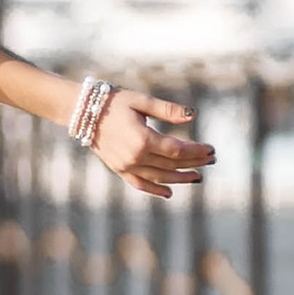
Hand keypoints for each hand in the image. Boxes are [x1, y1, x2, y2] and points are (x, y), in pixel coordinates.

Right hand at [92, 92, 212, 201]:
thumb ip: (168, 110)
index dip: (197, 151)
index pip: (178, 151)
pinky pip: (140, 184)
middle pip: (172, 165)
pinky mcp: (119, 169)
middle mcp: (135, 156)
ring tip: (196, 177)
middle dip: (194, 163)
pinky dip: (155, 190)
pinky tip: (169, 193)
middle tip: (210, 160)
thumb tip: (192, 115)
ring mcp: (126, 166)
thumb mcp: (141, 101)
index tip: (211, 150)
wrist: (82, 112)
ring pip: (160, 178)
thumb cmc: (113, 102)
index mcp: (143, 139)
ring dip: (180, 179)